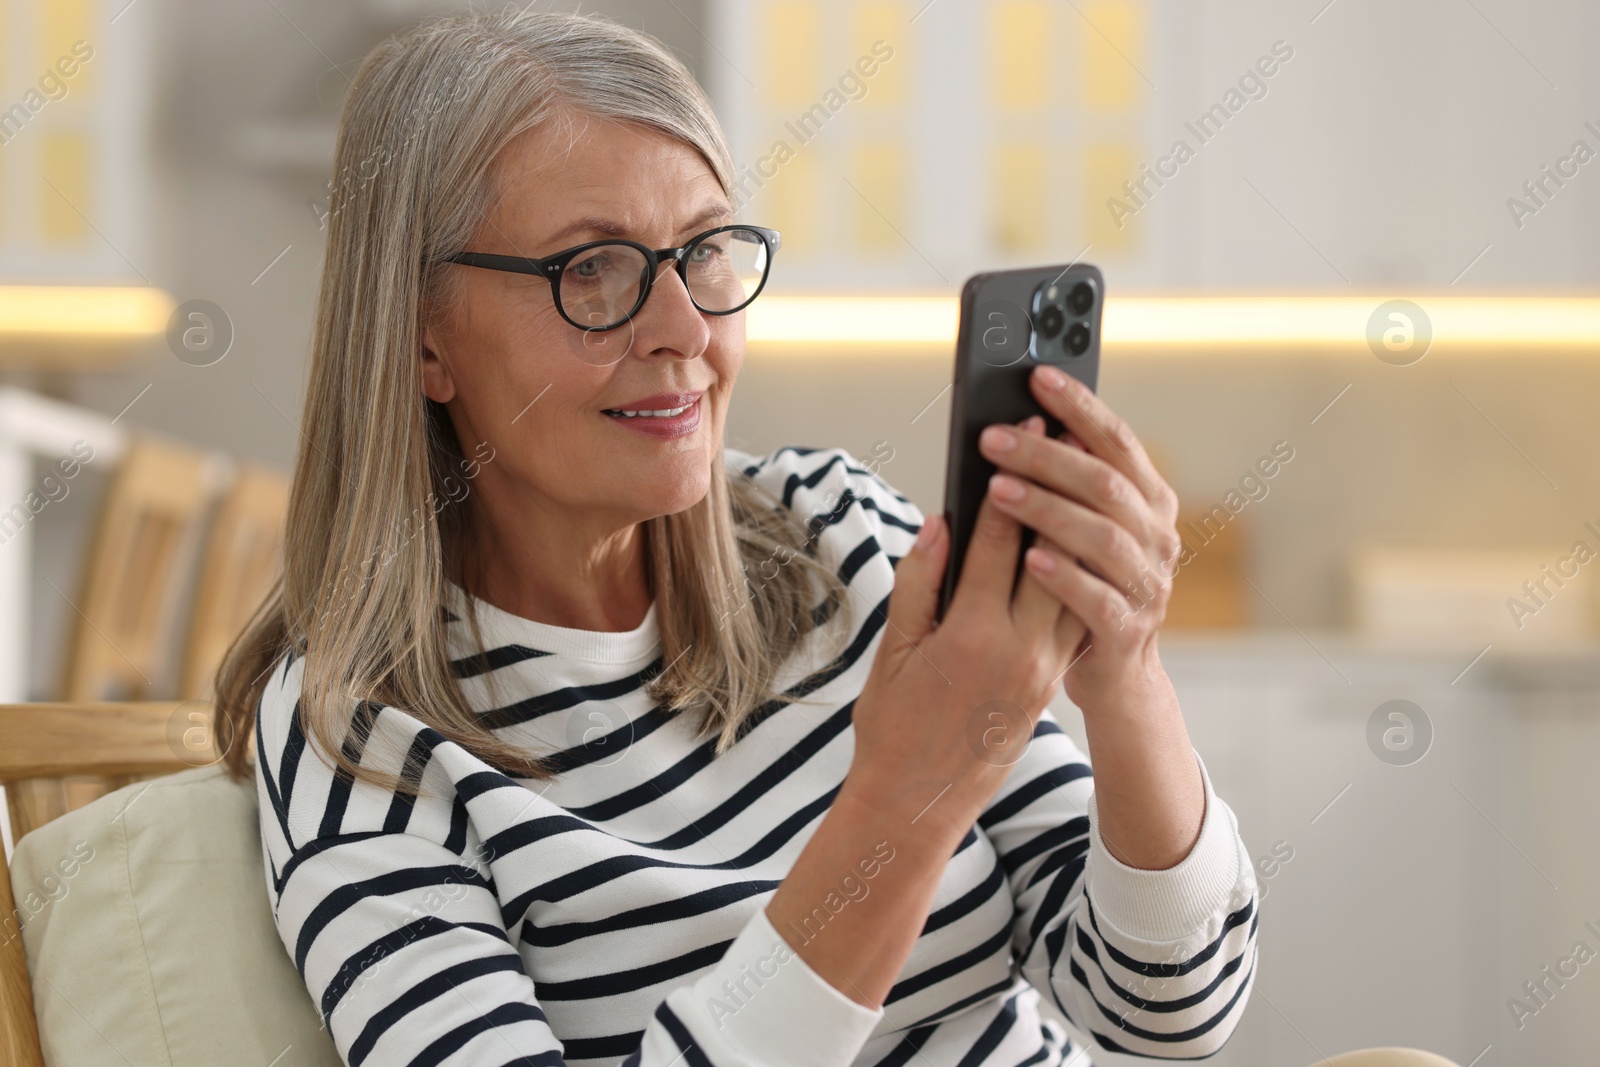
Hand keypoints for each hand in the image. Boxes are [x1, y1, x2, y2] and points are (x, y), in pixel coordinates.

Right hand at [845, 430, 1083, 842]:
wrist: (918, 800)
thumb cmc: (892, 724)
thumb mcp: (892, 651)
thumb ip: (918, 582)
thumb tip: (941, 521)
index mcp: (971, 635)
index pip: (999, 541)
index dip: (1012, 482)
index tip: (1024, 437)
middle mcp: (1018, 649)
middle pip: (1049, 551)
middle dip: (1057, 491)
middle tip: (1066, 438)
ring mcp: (1042, 669)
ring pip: (1071, 582)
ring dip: (1077, 528)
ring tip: (1080, 480)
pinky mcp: (1052, 682)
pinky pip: (1074, 619)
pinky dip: (1078, 576)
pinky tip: (1080, 543)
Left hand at [976, 364, 1183, 716]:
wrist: (1113, 675)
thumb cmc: (1082, 586)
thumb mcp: (1082, 531)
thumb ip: (1068, 486)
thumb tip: (1023, 424)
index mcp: (1149, 502)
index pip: (1117, 441)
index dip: (1080, 406)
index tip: (1037, 375)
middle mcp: (1157, 537)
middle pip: (1105, 484)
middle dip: (1047, 455)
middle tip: (992, 439)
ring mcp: (1148, 586)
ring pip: (1103, 537)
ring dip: (1048, 509)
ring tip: (997, 490)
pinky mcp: (1127, 632)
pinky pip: (1097, 600)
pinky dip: (1062, 576)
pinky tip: (1026, 559)